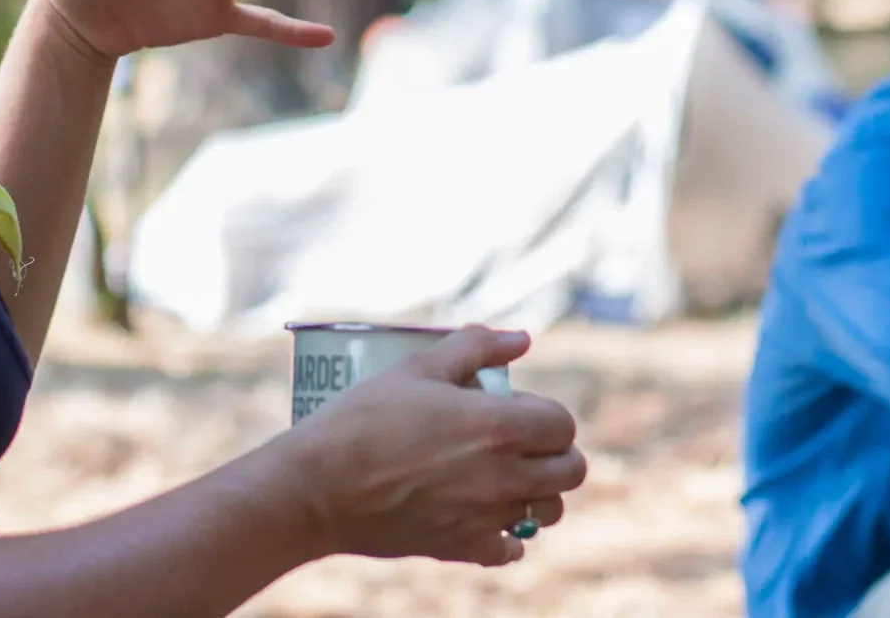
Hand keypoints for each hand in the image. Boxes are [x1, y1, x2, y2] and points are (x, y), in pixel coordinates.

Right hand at [280, 326, 588, 566]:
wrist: (318, 486)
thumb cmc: (364, 418)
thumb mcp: (418, 367)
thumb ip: (476, 347)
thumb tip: (520, 339)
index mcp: (499, 425)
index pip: (563, 425)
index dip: (546, 415)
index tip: (519, 411)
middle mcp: (503, 475)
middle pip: (571, 471)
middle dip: (555, 454)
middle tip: (523, 444)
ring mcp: (485, 516)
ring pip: (548, 512)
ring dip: (538, 493)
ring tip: (506, 478)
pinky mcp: (461, 547)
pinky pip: (510, 550)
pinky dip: (506, 536)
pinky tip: (483, 515)